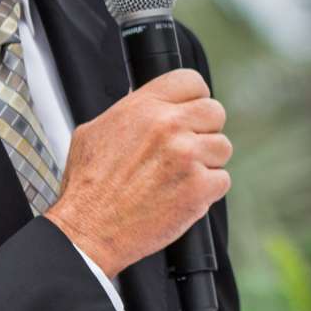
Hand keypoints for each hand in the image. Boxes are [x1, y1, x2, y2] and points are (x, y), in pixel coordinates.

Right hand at [47, 70, 230, 275]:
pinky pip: (222, 179)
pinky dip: (206, 190)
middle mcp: (169, 126)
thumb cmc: (88, 186)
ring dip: (206, 163)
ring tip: (176, 177)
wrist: (88, 230)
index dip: (193, 98)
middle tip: (183, 151)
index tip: (190, 112)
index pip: (191, 81)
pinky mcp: (200, 186)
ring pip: (222, 147)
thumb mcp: (96, 131)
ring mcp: (187, 155)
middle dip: (203, 131)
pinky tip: (180, 195)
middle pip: (214, 112)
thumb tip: (153, 104)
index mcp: (143, 108)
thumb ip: (132, 112)